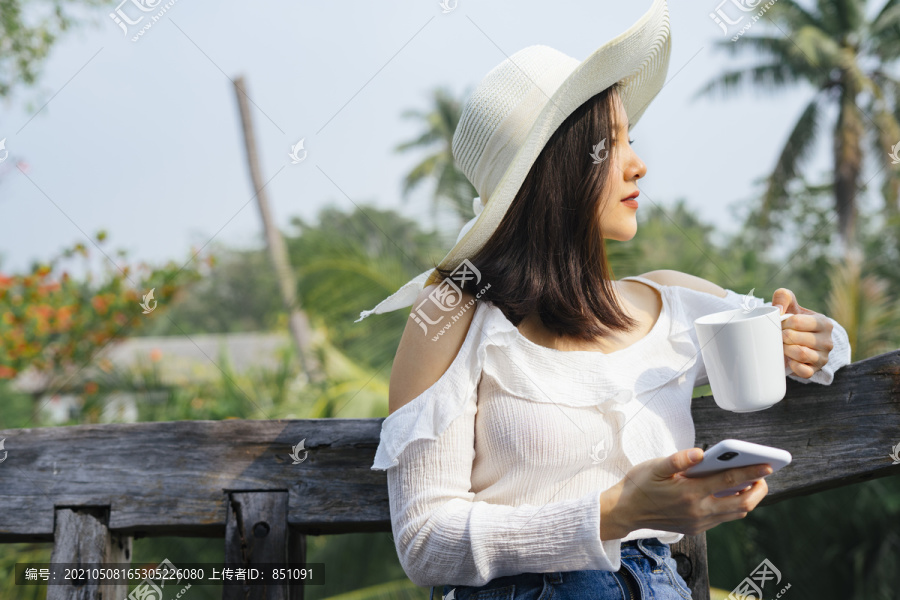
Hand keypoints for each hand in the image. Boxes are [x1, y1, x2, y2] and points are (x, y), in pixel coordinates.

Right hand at [601, 448, 771, 537]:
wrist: (625, 512)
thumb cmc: (639, 485)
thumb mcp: (654, 467)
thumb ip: (678, 460)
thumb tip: (699, 452)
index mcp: (689, 493)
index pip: (729, 482)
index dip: (752, 472)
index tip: (768, 465)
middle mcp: (698, 511)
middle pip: (742, 503)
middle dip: (758, 489)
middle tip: (764, 475)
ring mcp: (698, 522)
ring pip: (735, 513)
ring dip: (748, 499)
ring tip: (753, 482)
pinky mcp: (695, 528)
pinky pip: (722, 518)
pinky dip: (732, 505)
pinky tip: (731, 492)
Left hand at [771, 288, 833, 378]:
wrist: (800, 340)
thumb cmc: (794, 319)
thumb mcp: (791, 304)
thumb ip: (783, 297)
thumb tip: (778, 309)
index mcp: (824, 323)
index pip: (796, 322)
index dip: (783, 323)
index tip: (780, 324)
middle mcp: (827, 341)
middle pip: (796, 338)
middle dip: (782, 336)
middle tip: (778, 336)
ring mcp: (823, 357)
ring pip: (801, 354)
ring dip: (786, 350)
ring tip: (782, 346)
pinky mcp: (815, 370)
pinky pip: (804, 372)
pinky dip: (793, 366)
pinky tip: (789, 359)